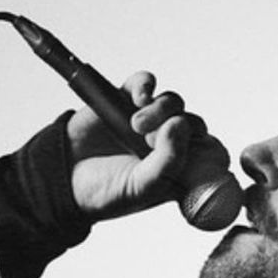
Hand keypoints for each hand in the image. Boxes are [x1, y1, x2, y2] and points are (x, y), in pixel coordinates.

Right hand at [66, 71, 230, 220]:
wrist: (64, 179)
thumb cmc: (106, 193)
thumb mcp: (143, 188)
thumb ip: (169, 161)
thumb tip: (181, 124)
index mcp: (180, 171)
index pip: (213, 155)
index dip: (211, 151)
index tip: (195, 154)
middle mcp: (169, 145)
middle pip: (195, 125)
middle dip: (180, 129)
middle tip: (152, 141)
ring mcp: (149, 122)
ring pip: (174, 103)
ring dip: (161, 109)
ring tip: (136, 125)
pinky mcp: (126, 100)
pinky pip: (146, 83)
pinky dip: (145, 85)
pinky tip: (137, 97)